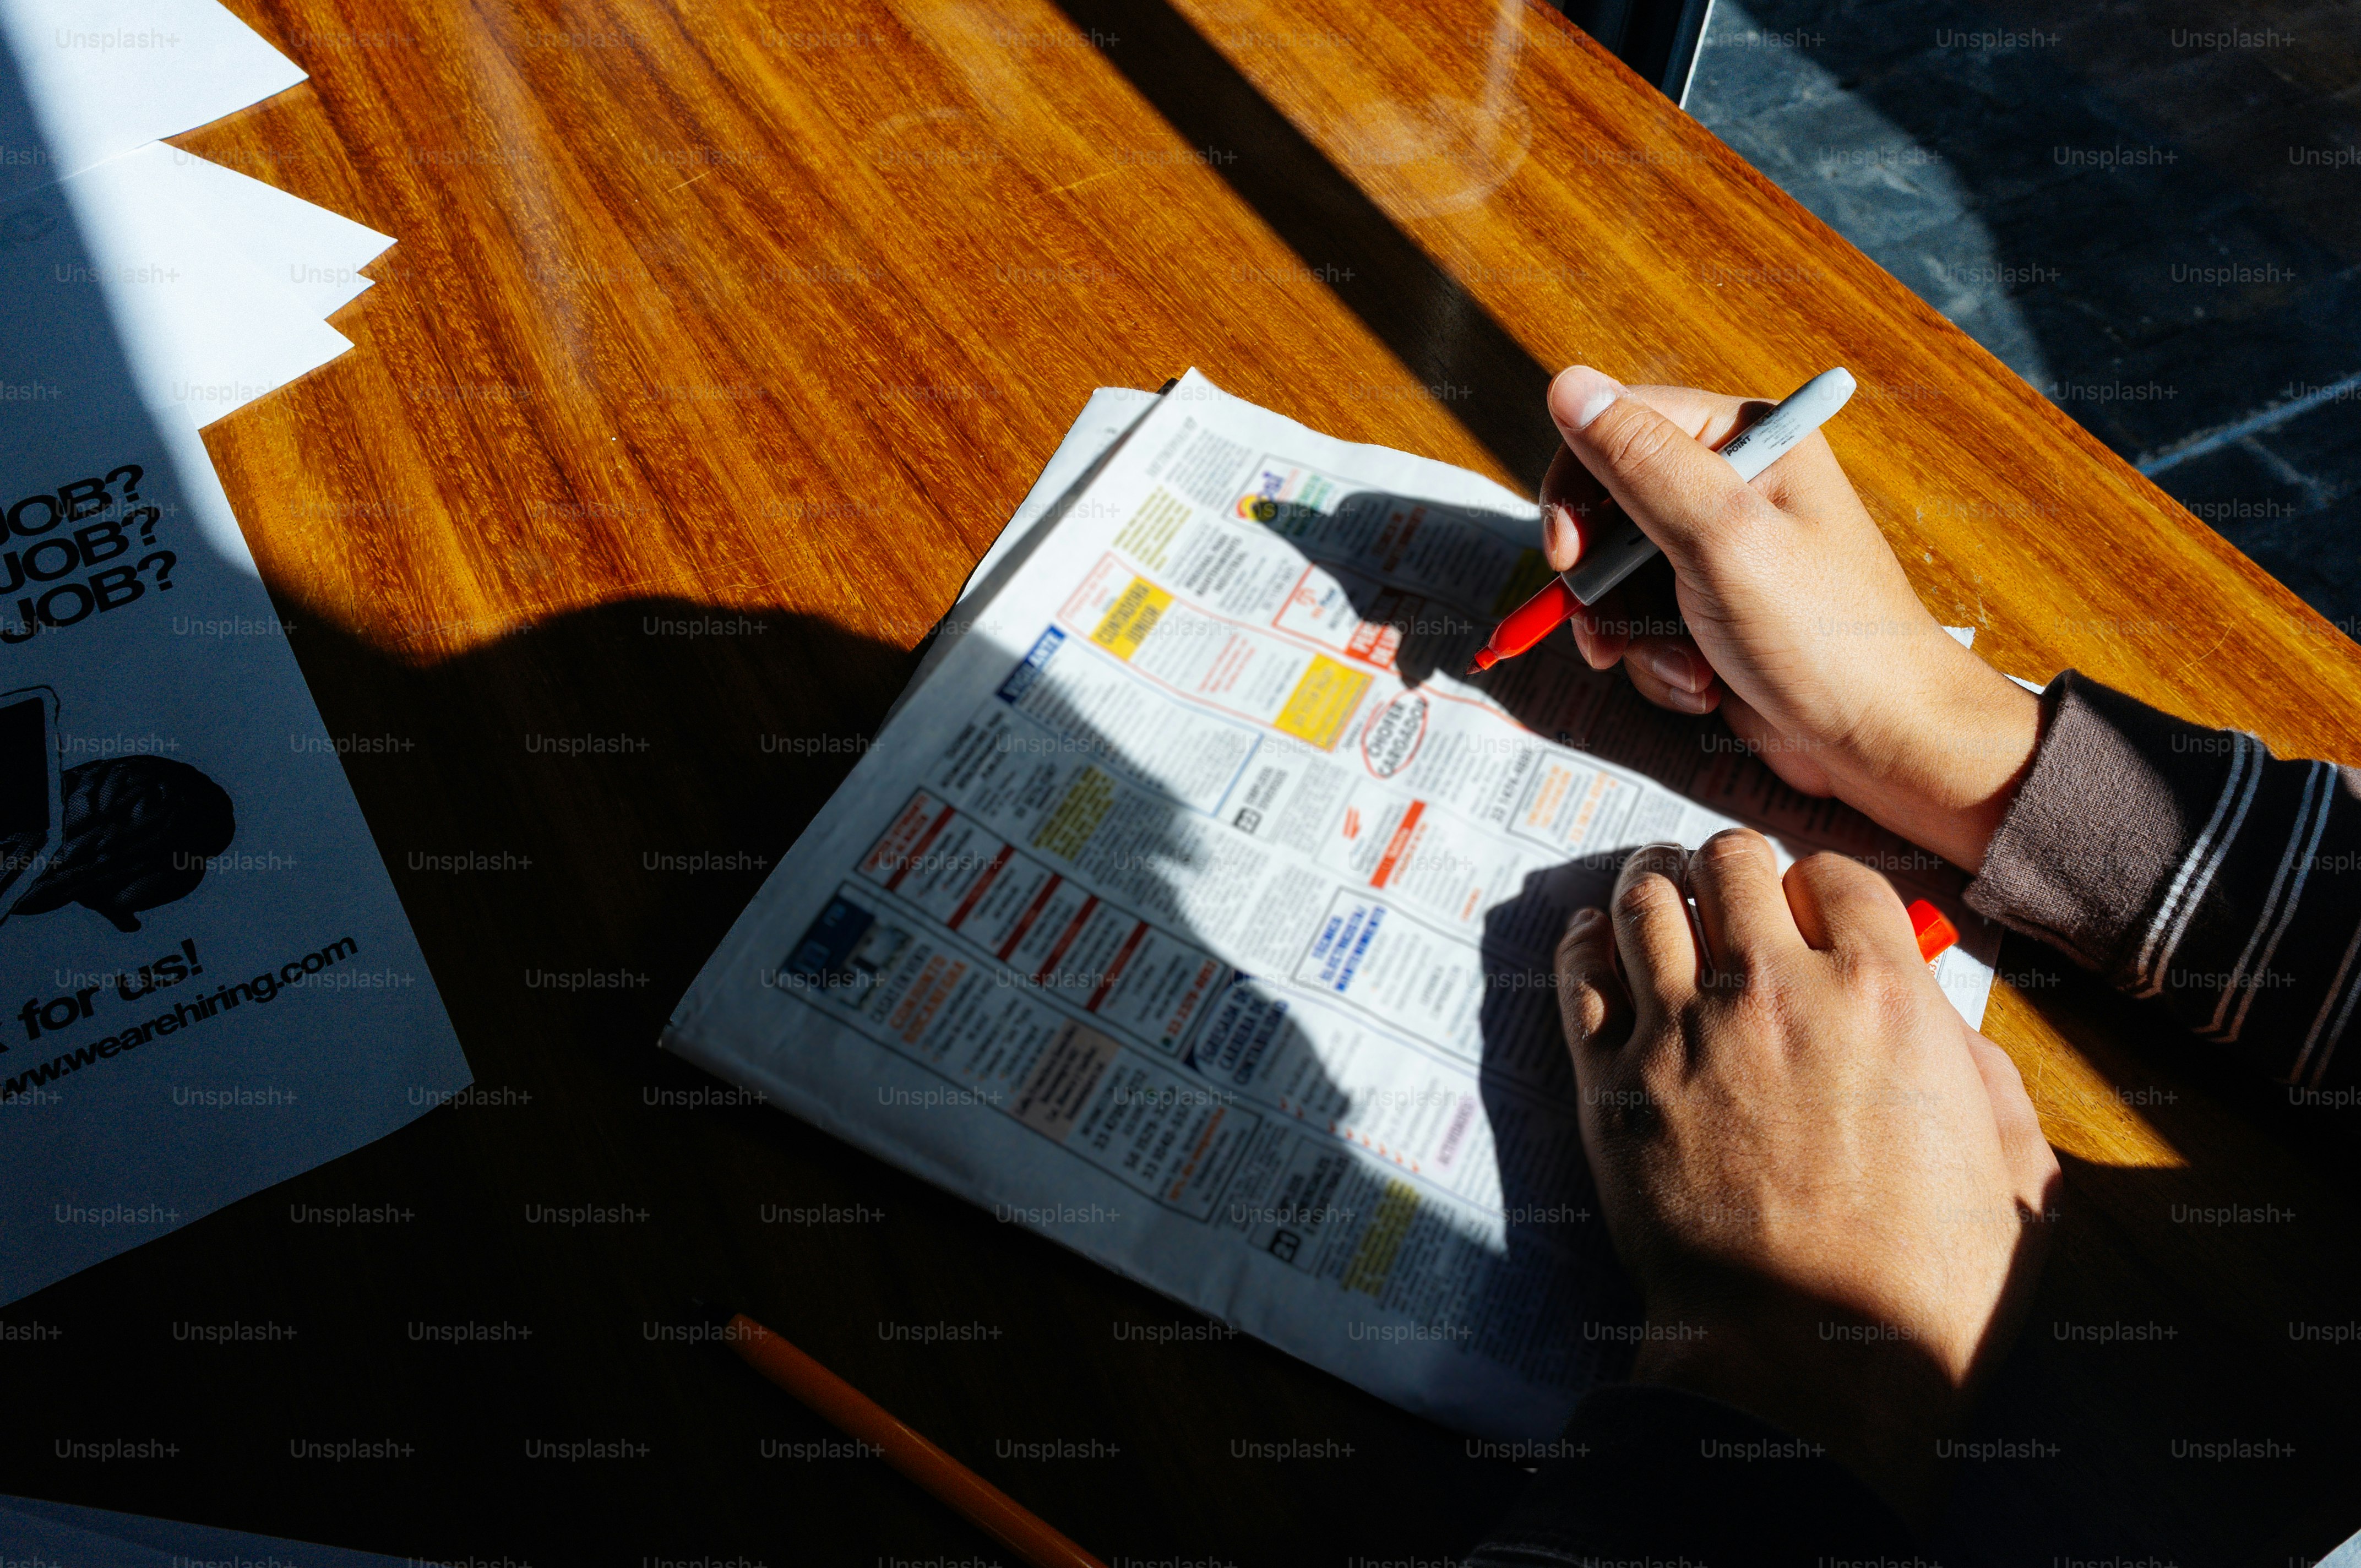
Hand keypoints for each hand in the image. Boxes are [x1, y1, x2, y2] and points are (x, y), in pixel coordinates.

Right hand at [1538, 366, 2040, 871]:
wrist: (1882, 740)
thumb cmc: (1823, 634)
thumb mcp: (1722, 537)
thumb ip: (1641, 462)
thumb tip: (1568, 385)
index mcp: (1748, 442)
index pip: (1620, 427)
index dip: (1578, 487)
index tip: (1569, 554)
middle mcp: (1732, 489)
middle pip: (1609, 508)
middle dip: (1602, 580)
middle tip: (1607, 631)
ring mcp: (1720, 556)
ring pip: (1619, 577)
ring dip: (1633, 634)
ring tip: (1684, 670)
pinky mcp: (1712, 615)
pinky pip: (1644, 626)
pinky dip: (1659, 663)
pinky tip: (1704, 685)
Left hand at [1557, 833, 2059, 1525]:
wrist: (1812, 1363)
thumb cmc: (1928, 1287)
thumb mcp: (2016, 1170)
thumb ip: (1984, 1075)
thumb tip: (1945, 1029)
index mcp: (1884, 993)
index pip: (1836, 875)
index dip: (1822, 887)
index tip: (1810, 911)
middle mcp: (1775, 987)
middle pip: (1730, 862)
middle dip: (1730, 869)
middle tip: (1724, 893)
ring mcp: (1682, 1029)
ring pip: (1643, 899)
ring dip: (1651, 886)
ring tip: (1654, 896)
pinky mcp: (1610, 1082)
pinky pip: (1578, 974)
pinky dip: (1583, 945)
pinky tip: (1592, 944)